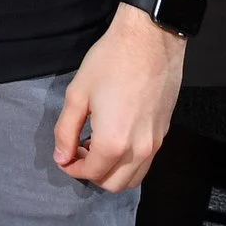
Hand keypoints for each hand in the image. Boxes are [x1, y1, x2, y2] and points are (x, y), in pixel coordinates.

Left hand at [55, 4, 184, 191]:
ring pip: (133, 178)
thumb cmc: (110, 62)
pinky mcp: (164, 132)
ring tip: (96, 145)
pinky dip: (128, 162)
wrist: (150, 40)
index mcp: (114, 142)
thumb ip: (66, 131)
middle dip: (92, 174)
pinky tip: (116, 137)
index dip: (72, 168)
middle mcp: (139, 150)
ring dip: (112, 171)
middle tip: (79, 151)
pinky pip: (146, 162)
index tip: (64, 156)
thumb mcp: (77, 94)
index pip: (91, 173)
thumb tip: (61, 156)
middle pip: (114, 185)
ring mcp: (155, 143)